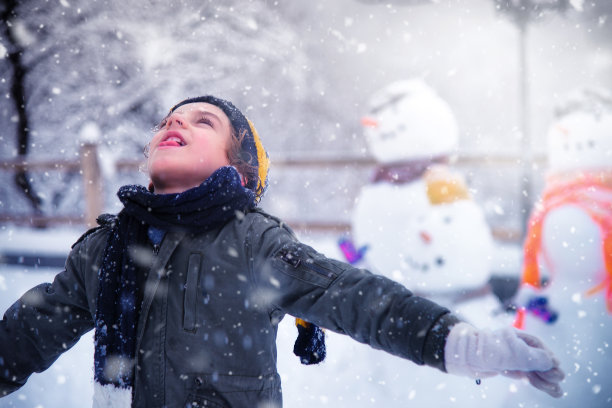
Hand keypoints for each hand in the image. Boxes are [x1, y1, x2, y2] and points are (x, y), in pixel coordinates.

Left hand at [444, 322, 564, 397]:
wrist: (464, 356)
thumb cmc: (489, 350)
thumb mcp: (515, 354)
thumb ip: (534, 358)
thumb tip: (553, 362)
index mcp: (516, 336)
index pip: (537, 346)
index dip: (548, 357)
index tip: (558, 368)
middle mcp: (514, 346)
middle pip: (536, 359)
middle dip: (548, 371)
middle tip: (560, 382)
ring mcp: (509, 357)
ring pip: (531, 369)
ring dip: (544, 380)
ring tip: (557, 392)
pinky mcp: (504, 367)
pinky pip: (523, 374)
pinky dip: (534, 382)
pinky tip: (546, 388)